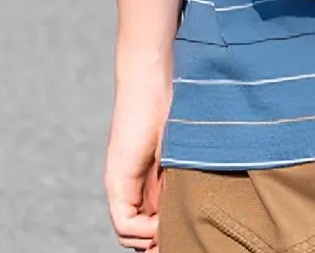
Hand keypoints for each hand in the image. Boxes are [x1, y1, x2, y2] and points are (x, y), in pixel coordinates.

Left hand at [105, 62, 172, 250]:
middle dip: (159, 242)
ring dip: (151, 238)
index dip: (164, 234)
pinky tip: (162, 221)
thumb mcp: (183, 149)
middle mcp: (128, 184)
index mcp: (145, 178)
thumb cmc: (176, 103)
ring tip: (172, 230)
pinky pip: (124, 222)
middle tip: (180, 240)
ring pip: (128, 232)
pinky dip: (143, 231)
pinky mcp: (118, 178)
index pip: (148, 222)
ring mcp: (120, 182)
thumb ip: (182, 175)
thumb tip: (196, 205)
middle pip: (137, 232)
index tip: (186, 232)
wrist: (153, 78)